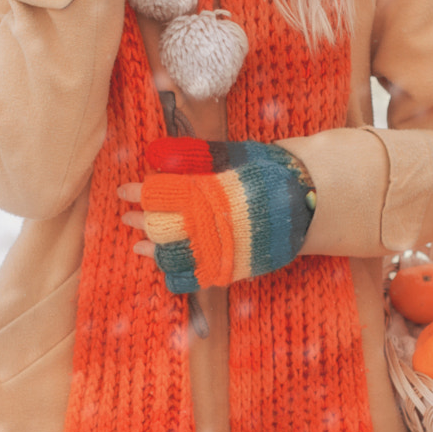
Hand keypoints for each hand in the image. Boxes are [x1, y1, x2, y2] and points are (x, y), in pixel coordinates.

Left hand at [118, 137, 316, 293]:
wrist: (307, 201)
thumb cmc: (266, 171)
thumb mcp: (232, 155)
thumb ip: (194, 156)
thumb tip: (156, 153)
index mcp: (207, 192)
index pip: (159, 194)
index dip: (138, 191)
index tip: (124, 190)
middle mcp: (211, 224)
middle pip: (159, 227)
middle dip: (140, 220)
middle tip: (128, 215)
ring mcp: (219, 251)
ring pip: (170, 257)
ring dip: (151, 249)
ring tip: (139, 243)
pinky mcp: (229, 270)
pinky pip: (190, 279)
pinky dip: (173, 272)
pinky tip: (165, 263)